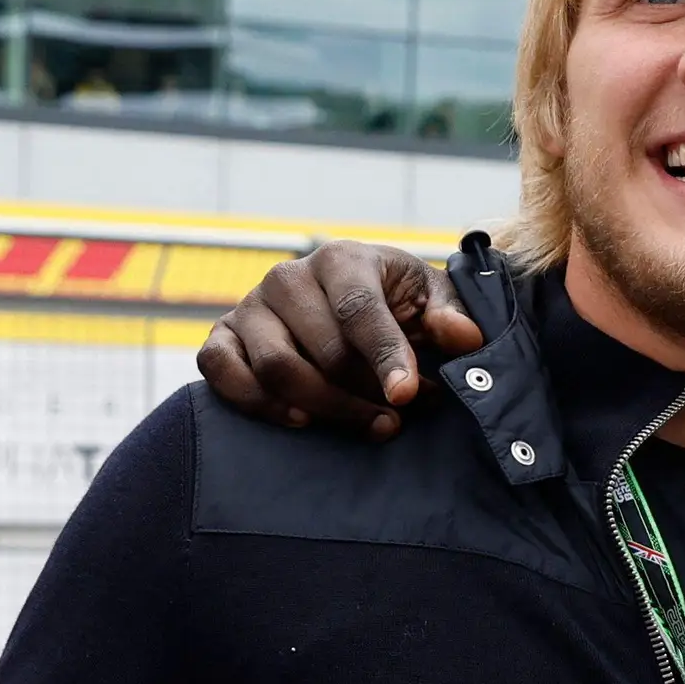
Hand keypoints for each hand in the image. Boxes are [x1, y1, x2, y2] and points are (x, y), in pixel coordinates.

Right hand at [198, 242, 483, 437]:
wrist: (351, 309)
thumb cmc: (398, 306)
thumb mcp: (433, 303)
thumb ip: (452, 317)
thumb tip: (464, 336)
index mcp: (342, 260)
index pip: (359, 311)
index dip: (385, 356)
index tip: (406, 395)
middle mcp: (288, 277)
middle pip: (321, 351)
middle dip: (364, 393)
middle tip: (396, 417)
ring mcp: (250, 306)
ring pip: (275, 367)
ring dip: (323, 406)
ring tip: (365, 423)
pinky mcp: (223, 336)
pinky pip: (220, 371)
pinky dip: (255, 402)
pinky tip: (300, 420)